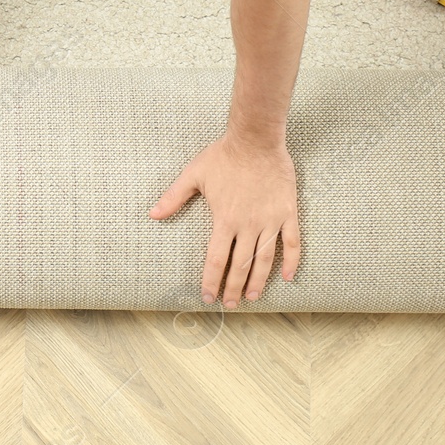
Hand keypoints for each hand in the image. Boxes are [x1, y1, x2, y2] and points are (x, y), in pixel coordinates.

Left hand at [148, 135, 299, 307]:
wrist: (256, 139)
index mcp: (224, 220)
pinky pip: (292, 242)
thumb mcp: (193, 175)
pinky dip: (291, 261)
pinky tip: (287, 277)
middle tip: (229, 304)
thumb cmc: (223, 156)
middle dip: (233, 288)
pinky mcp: (287, 213)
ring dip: (258, 281)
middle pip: (240, 266)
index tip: (208, 297)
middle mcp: (247, 225)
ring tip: (251, 297)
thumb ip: (173, 197)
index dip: (211, 281)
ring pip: (265, 259)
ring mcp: (269, 220)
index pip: (216, 260)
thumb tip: (153, 214)